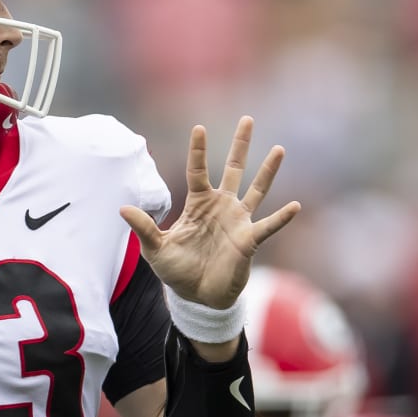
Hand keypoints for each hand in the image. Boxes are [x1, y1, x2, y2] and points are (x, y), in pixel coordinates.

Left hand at [119, 117, 298, 308]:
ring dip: (268, 171)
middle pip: (234, 169)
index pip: (197, 171)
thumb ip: (144, 228)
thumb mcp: (156, 249)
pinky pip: (268, 226)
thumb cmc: (177, 270)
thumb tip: (122, 209)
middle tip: (247, 119)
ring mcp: (238, 221)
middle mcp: (221, 206)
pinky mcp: (249, 240)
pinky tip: (295, 206)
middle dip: (240, 145)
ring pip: (256, 189)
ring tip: (279, 149)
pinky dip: (281, 217)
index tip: (199, 127)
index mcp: (198, 204)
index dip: (198, 150)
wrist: (197, 297)